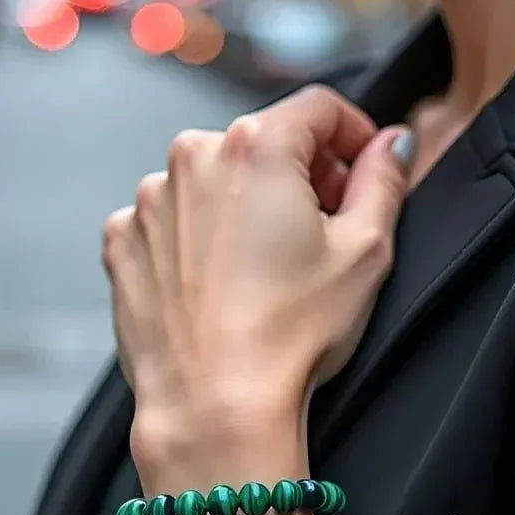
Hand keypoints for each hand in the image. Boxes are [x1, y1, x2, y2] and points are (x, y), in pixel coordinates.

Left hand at [102, 85, 414, 460]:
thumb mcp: (365, 251)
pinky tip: (223, 284)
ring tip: (266, 269)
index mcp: (256, 146)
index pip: (319, 107)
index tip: (363, 169)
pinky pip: (171, 219)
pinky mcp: (124, 242)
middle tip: (323, 232)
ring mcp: (149, 201)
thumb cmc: (290, 334)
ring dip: (245, 206)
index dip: (354, 134)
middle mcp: (191, 158)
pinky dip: (198, 238)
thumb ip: (384, 180)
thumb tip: (391, 145)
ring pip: (214, 181)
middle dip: (300, 175)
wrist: (214, 407)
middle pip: (264, 143)